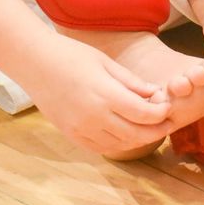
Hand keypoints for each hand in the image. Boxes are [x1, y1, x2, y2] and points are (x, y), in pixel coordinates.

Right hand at [20, 35, 174, 156]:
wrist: (35, 63)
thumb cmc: (71, 55)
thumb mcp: (105, 62)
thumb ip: (130, 82)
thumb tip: (154, 94)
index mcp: (105, 95)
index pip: (143, 114)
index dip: (160, 113)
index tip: (168, 107)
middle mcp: (94, 117)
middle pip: (135, 134)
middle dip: (156, 131)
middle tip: (168, 123)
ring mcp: (81, 129)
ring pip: (120, 145)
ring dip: (139, 139)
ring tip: (150, 129)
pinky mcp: (72, 135)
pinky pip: (101, 148)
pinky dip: (118, 145)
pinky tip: (126, 135)